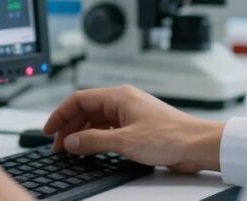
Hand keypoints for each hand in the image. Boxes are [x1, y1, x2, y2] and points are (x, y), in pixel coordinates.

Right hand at [43, 85, 223, 172]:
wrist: (197, 145)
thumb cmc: (170, 136)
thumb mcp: (124, 141)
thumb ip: (93, 141)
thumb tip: (71, 142)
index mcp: (119, 96)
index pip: (79, 99)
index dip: (60, 114)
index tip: (49, 130)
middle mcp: (123, 101)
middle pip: (86, 109)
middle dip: (69, 126)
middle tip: (58, 145)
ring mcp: (130, 113)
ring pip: (96, 120)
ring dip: (82, 133)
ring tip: (71, 150)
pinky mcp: (137, 126)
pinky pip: (108, 128)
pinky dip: (96, 138)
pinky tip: (91, 149)